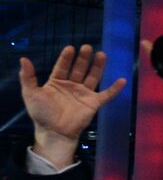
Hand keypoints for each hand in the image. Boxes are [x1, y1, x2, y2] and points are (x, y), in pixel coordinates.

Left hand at [20, 45, 127, 167]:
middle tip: (87, 47)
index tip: (70, 48)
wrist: (54, 131)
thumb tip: (23, 58)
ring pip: (93, 77)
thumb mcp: (30, 93)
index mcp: (57, 82)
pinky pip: (106, 95)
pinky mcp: (94, 103)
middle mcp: (72, 86)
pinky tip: (122, 80)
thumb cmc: (42, 113)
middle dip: (83, 58)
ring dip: (97, 66)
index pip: (62, 66)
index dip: (66, 58)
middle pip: (79, 69)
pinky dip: (115, 89)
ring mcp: (84, 94)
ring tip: (101, 54)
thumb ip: (28, 77)